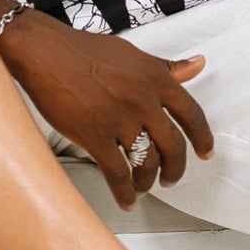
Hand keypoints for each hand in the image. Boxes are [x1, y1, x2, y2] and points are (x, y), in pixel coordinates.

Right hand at [0, 13, 213, 206]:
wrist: (43, 51)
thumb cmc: (84, 51)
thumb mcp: (133, 54)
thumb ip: (166, 66)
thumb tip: (198, 64)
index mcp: (154, 77)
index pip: (192, 114)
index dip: (203, 139)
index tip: (206, 153)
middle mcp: (142, 98)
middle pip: (173, 146)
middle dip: (176, 170)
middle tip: (171, 179)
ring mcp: (118, 118)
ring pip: (146, 163)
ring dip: (148, 182)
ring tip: (144, 187)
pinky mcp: (94, 134)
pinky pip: (117, 174)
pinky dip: (125, 192)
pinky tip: (126, 199)